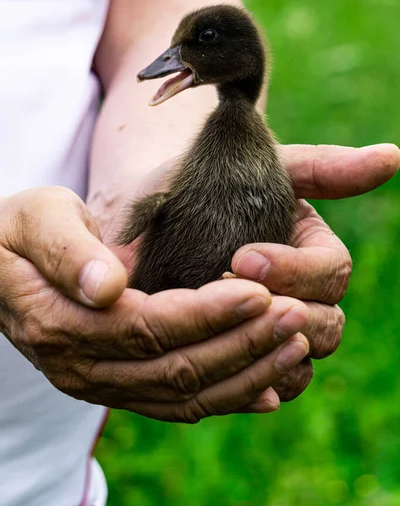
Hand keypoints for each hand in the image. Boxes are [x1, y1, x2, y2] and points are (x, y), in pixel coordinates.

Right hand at [0, 186, 311, 420]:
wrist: (2, 265)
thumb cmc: (21, 231)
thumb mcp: (35, 220)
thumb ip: (66, 250)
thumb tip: (106, 285)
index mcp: (62, 323)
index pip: (150, 328)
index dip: (208, 314)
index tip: (259, 292)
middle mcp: (83, 367)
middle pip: (176, 368)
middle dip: (242, 344)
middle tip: (295, 316)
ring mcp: (101, 383)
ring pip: (184, 396)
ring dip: (246, 372)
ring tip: (295, 344)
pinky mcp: (118, 385)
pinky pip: (177, 404)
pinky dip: (226, 397)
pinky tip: (268, 385)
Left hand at [230, 143, 399, 401]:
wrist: (151, 216)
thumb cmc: (208, 185)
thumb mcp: (259, 168)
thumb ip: (323, 168)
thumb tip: (392, 157)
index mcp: (313, 251)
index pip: (332, 272)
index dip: (295, 270)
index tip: (241, 257)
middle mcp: (305, 296)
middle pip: (326, 324)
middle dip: (283, 313)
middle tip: (226, 293)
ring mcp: (277, 331)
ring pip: (300, 363)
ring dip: (268, 352)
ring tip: (220, 332)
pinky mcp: (249, 358)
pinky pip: (265, 388)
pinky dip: (250, 382)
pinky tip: (217, 366)